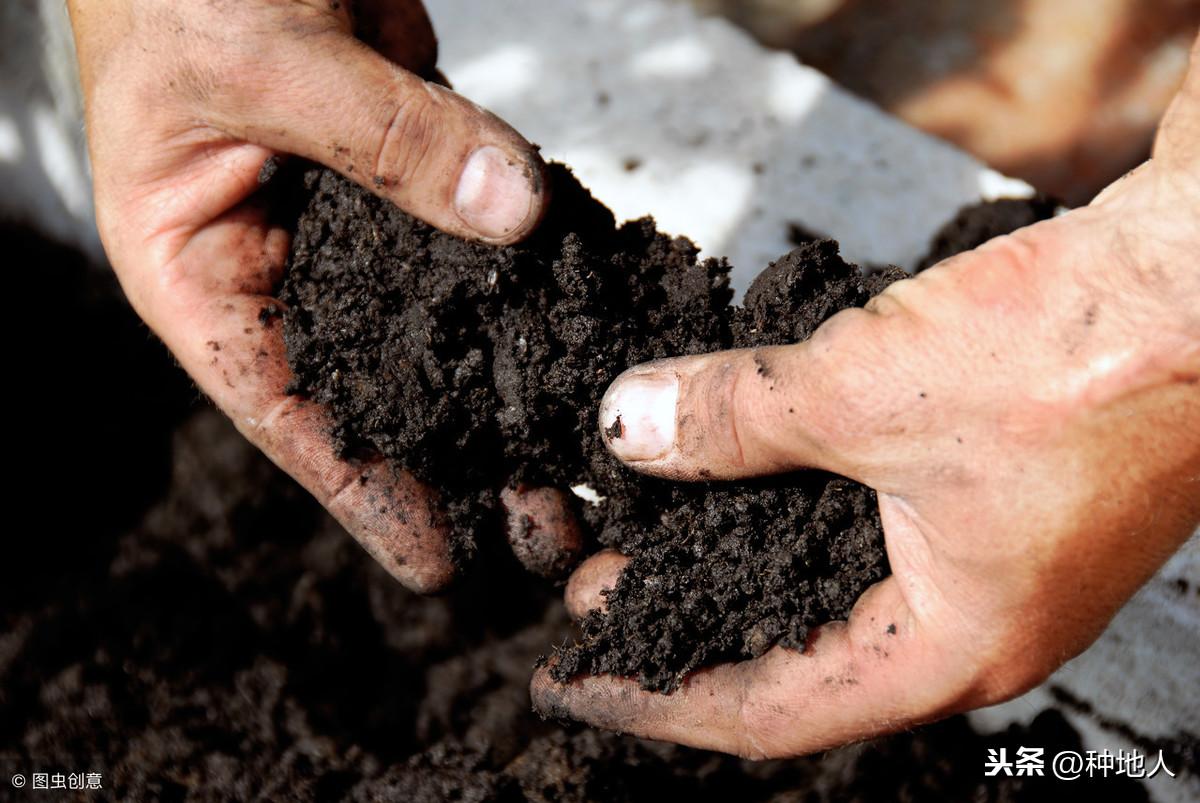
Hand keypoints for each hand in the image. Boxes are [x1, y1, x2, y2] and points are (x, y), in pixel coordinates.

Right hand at [69, 0, 568, 590]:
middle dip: (459, 457)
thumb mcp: (261, 61)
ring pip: (438, 319)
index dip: (361, 492)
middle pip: (376, 384)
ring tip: (578, 453)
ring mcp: (354, 213)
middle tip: (546, 525)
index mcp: (201, 268)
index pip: (284, 410)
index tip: (438, 562)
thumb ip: (385, 139)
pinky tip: (583, 328)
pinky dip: (529, 277)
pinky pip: (480, 230)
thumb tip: (513, 212)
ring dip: (506, 382)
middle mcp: (279, 258)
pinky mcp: (414, 160)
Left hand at [532, 41, 1199, 756]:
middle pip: (796, 654)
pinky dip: (794, 504)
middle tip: (600, 592)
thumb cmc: (1083, 356)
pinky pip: (870, 523)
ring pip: (831, 585)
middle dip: (690, 622)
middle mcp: (975, 625)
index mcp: (952, 649)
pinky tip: (745, 467)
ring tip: (652, 529)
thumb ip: (733, 418)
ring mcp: (994, 560)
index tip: (578, 678)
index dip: (659, 697)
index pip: (767, 710)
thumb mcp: (866, 392)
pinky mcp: (1000, 494)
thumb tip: (628, 425)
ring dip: (738, 556)